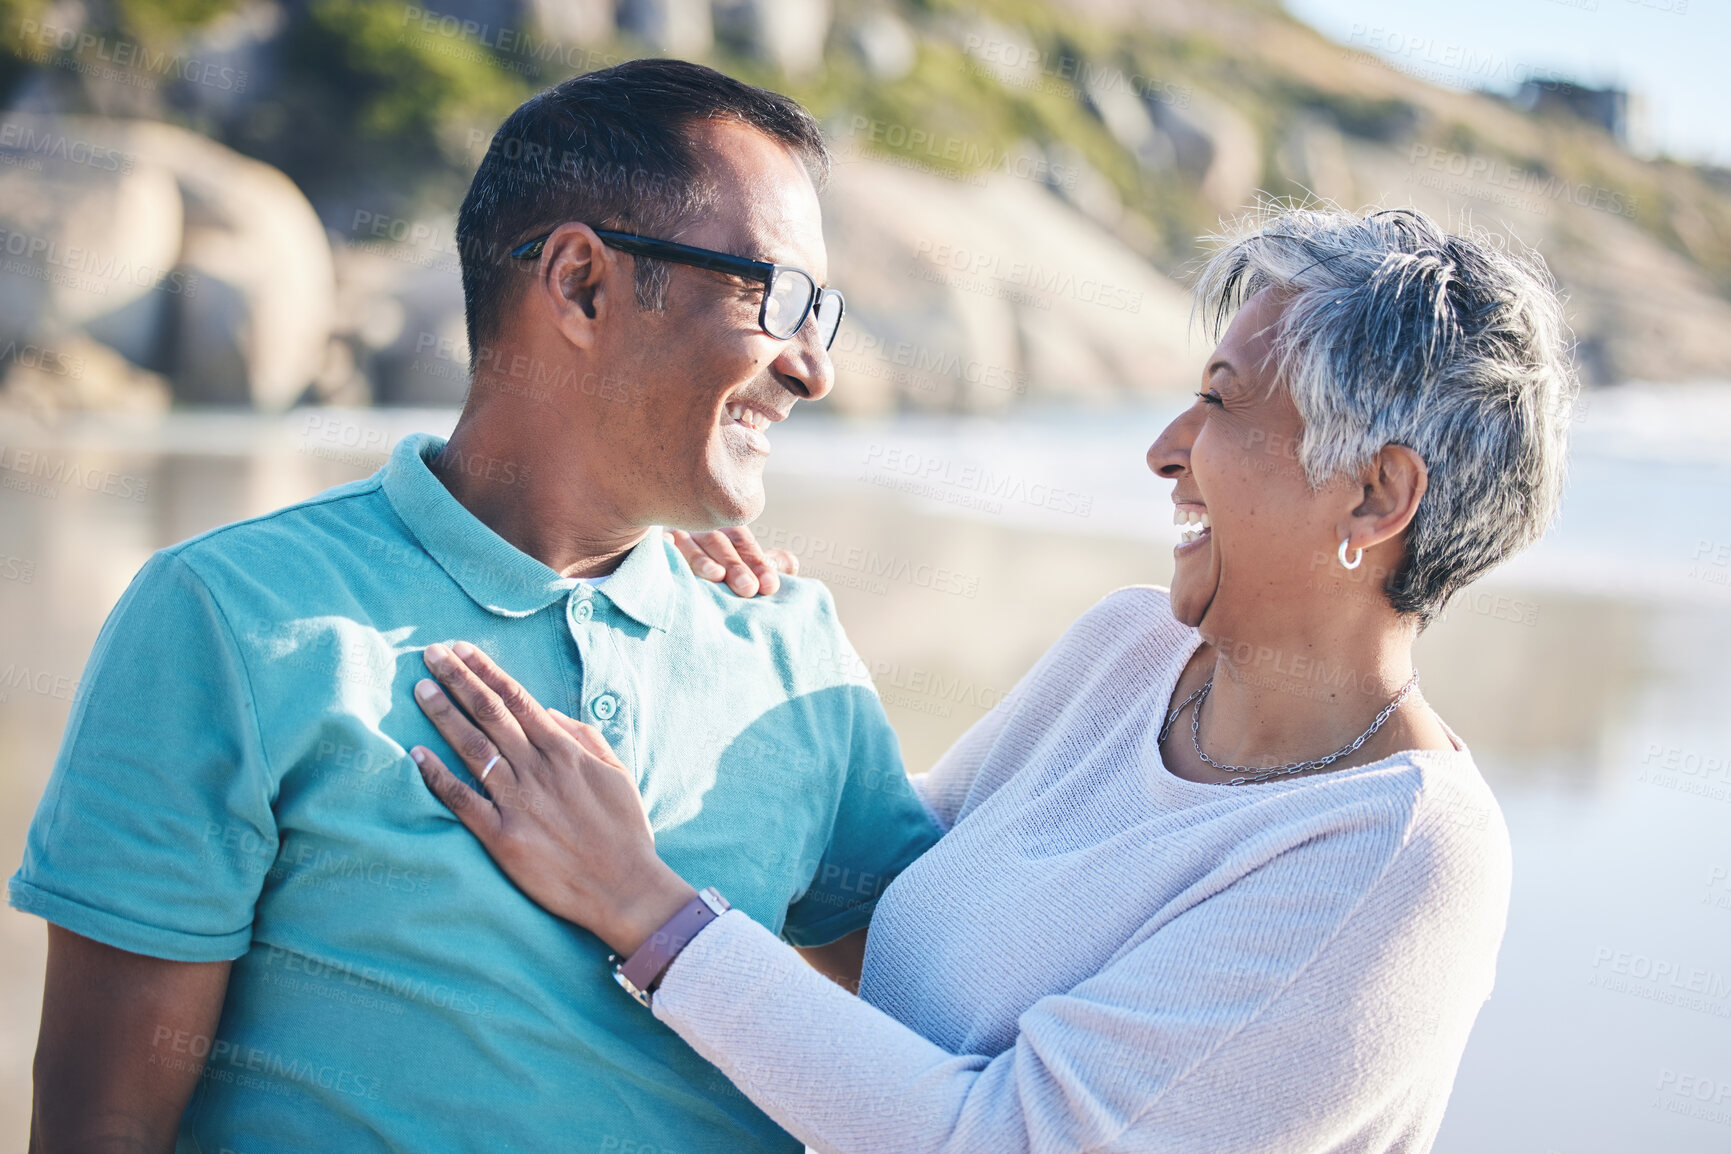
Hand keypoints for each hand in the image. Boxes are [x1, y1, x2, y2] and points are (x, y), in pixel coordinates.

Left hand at [409, 641, 695, 955]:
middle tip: (431, 655)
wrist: (624, 887)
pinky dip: (438, 776)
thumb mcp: (616, 773)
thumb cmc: (624, 831)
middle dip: (457, 679)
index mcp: (564, 751)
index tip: (461, 650)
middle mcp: (537, 769)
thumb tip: (548, 712)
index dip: (485, 670)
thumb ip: (583, 737)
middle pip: (489, 713)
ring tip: (420, 690)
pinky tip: (417, 755)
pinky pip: (462, 800)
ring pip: (472, 747)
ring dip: (443, 715)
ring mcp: (517, 802)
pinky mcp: (502, 837)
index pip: (517, 698)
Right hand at [666, 526, 796, 596]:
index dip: (757, 563)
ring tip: (715, 577)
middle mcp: (703, 532)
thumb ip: (767, 565)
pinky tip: (669, 551)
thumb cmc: (717, 570)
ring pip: (690, 545)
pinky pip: (658, 546)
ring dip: (702, 560)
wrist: (666, 568)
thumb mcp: (744, 567)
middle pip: (720, 545)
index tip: (769, 585)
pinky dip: (665, 549)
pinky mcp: (652, 546)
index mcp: (728, 535)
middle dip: (735, 566)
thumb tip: (789, 564)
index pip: (745, 545)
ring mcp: (676, 537)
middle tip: (747, 588)